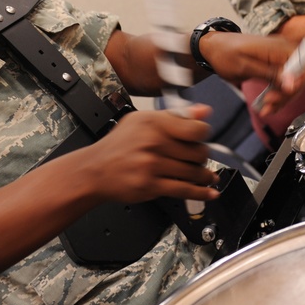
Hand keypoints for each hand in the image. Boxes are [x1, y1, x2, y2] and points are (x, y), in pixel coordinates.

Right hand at [83, 104, 219, 203]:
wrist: (95, 170)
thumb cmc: (119, 145)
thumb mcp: (143, 120)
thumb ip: (176, 116)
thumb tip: (204, 111)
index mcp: (154, 123)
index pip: (195, 129)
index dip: (204, 134)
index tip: (203, 138)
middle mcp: (154, 143)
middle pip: (197, 152)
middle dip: (203, 156)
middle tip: (199, 157)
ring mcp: (152, 166)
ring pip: (193, 172)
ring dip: (205, 175)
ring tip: (208, 175)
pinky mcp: (150, 186)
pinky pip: (184, 190)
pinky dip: (201, 193)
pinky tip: (210, 192)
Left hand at [197, 32, 304, 105]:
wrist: (213, 48)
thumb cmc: (225, 53)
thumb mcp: (245, 66)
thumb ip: (270, 74)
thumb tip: (291, 83)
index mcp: (277, 47)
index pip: (303, 65)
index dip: (298, 82)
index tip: (286, 94)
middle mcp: (282, 50)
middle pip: (298, 76)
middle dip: (287, 94)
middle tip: (271, 104)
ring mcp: (278, 57)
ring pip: (290, 82)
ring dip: (281, 98)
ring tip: (267, 109)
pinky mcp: (274, 64)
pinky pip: (282, 81)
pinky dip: (276, 95)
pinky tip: (267, 105)